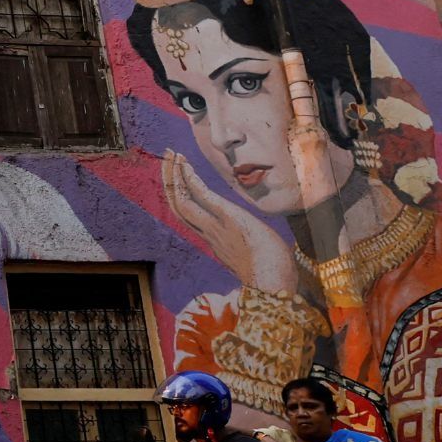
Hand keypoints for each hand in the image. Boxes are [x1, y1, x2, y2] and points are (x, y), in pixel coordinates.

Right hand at [161, 150, 299, 292]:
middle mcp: (210, 235)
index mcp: (216, 243)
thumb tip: (260, 248)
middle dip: (169, 182)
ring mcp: (216, 228)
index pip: (190, 217)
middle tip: (165, 159)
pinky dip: (189, 179)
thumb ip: (250, 251)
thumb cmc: (275, 277)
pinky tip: (183, 164)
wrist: (276, 287)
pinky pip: (201, 197)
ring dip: (173, 176)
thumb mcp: (258, 260)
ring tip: (169, 155)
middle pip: (179, 206)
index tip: (176, 179)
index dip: (180, 197)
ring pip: (182, 201)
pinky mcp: (228, 219)